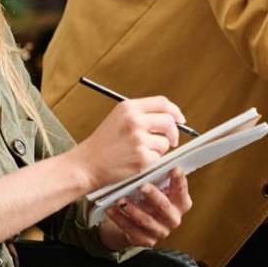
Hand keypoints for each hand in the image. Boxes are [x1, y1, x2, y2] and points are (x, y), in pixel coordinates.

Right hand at [68, 97, 185, 188]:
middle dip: (174, 132)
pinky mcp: (141, 157)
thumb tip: (170, 117)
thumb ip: (141, 114)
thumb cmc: (103, 143)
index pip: (162, 103)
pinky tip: (137, 161)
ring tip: (141, 152)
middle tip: (172, 140)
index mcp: (128, 108)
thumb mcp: (118, 118)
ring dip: (159, 149)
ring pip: (165, 142)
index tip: (180, 119)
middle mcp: (134, 121)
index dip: (175, 111)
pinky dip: (152, 161)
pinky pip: (158, 157)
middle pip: (169, 121)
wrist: (87, 164)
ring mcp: (138, 139)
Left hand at [99, 168, 192, 249]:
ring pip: (145, 220)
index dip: (179, 181)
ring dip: (132, 209)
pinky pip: (131, 230)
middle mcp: (173, 219)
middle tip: (142, 185)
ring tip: (119, 199)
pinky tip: (111, 209)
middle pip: (164, 206)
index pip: (181, 191)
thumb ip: (159, 178)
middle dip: (153, 195)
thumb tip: (155, 158)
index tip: (174, 169)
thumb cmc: (148, 200)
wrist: (137, 224)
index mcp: (181, 203)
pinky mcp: (146, 241)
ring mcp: (160, 231)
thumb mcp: (158, 189)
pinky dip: (119, 219)